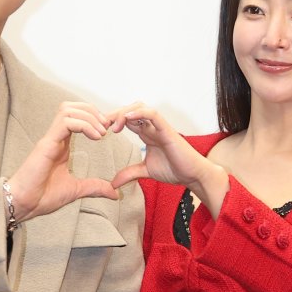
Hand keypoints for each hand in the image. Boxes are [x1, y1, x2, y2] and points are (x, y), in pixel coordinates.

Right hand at [7, 102, 119, 221]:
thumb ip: (95, 187)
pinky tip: (95, 137)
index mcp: (61, 144)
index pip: (76, 117)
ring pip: (68, 110)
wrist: (24, 204)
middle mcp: (55, 137)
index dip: (94, 117)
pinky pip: (66, 123)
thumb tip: (114, 193)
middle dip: (93, 111)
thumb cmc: (42, 196)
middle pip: (72, 107)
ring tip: (101, 132)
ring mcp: (50, 139)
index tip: (108, 130)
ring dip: (89, 116)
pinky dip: (84, 125)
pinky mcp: (46, 144)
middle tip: (107, 126)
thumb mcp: (76, 190)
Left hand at [110, 103, 229, 215]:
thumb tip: (113, 184)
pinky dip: (140, 112)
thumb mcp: (145, 171)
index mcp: (147, 133)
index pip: (127, 119)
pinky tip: (127, 118)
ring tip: (114, 126)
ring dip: (124, 113)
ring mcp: (159, 126)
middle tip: (103, 127)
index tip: (99, 131)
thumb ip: (129, 173)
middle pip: (130, 110)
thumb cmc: (175, 170)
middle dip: (114, 114)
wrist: (192, 175)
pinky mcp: (167, 130)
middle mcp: (152, 127)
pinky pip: (152, 114)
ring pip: (140, 107)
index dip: (112, 121)